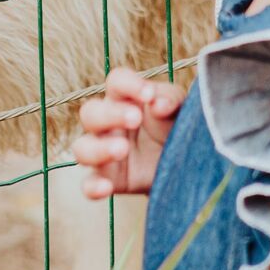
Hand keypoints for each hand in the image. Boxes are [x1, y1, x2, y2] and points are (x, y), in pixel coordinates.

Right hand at [73, 67, 183, 198]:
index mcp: (126, 97)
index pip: (116, 81)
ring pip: (82, 148)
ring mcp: (104, 152)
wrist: (188, 166)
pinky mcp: (109, 179)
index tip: (148, 95)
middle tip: (135, 119)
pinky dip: (92, 187)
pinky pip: (88, 184)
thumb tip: (158, 104)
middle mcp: (109, 123)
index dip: (128, 84)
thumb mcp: (181, 109)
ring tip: (122, 149)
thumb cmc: (177, 127)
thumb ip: (171, 100)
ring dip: (99, 148)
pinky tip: (106, 188)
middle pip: (90, 112)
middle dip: (110, 114)